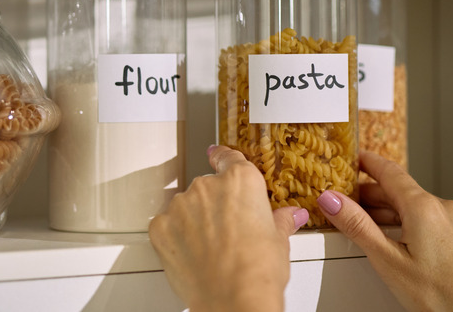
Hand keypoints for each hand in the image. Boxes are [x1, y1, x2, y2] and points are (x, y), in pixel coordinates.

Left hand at [149, 145, 308, 311]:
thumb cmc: (258, 271)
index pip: (228, 158)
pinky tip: (192, 255)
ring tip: (211, 249)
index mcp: (240, 180)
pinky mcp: (160, 227)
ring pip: (185, 207)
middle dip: (214, 205)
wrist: (233, 299)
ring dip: (194, 221)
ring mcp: (180, 205)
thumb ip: (280, 220)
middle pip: (207, 187)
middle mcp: (207, 186)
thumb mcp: (279, 241)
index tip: (217, 156)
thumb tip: (292, 215)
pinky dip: (176, 237)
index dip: (223, 158)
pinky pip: (167, 226)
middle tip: (228, 232)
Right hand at [316, 150, 452, 311]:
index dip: (368, 162)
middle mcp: (445, 209)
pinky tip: (399, 240)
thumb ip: (357, 226)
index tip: (353, 157)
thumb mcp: (387, 260)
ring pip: (416, 207)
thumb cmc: (442, 298)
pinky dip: (409, 223)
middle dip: (372, 194)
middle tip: (347, 199)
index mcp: (424, 208)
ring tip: (366, 223)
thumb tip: (332, 199)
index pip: (390, 171)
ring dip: (390, 211)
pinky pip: (432, 220)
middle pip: (401, 190)